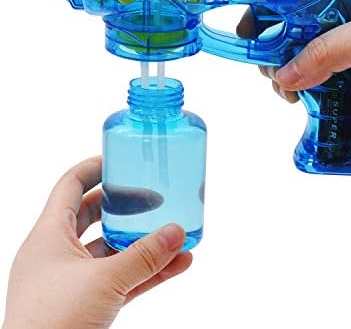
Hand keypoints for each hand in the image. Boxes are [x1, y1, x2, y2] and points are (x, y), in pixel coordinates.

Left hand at [2, 157, 191, 328]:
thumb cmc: (53, 323)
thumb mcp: (104, 281)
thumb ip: (145, 255)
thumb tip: (179, 232)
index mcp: (50, 235)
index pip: (71, 186)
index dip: (95, 168)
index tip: (123, 161)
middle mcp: (59, 253)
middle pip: (95, 214)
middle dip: (127, 205)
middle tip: (156, 196)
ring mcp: (73, 280)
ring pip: (113, 250)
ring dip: (145, 242)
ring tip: (176, 232)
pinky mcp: (87, 303)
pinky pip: (123, 278)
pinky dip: (148, 271)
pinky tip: (178, 265)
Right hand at [238, 0, 350, 222]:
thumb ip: (326, 51)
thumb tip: (283, 76)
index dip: (273, 11)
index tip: (252, 31)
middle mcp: (347, 25)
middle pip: (295, 34)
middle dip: (276, 50)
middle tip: (269, 68)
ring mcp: (348, 57)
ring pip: (302, 64)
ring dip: (286, 77)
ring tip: (286, 91)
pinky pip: (316, 87)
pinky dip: (302, 94)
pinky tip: (298, 100)